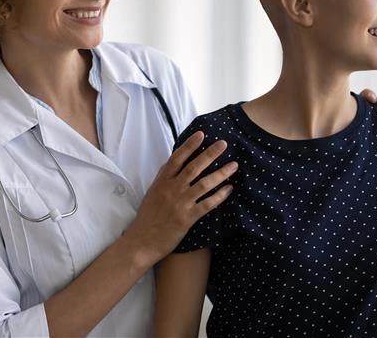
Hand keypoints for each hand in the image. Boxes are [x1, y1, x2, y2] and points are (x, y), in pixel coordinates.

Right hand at [123, 131, 236, 265]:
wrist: (142, 241)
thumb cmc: (147, 217)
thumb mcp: (152, 192)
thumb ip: (163, 177)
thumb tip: (171, 162)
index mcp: (162, 182)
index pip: (177, 158)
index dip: (189, 145)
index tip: (201, 135)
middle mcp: (172, 189)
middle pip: (194, 167)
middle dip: (210, 154)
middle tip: (223, 144)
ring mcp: (180, 203)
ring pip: (204, 184)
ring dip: (221, 173)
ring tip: (234, 165)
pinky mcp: (187, 218)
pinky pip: (208, 204)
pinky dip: (220, 196)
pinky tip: (229, 189)